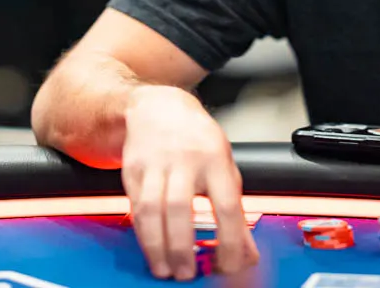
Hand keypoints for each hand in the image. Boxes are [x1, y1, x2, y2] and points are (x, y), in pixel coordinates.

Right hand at [122, 85, 259, 280]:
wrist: (158, 107)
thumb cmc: (197, 140)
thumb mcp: (225, 166)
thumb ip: (236, 210)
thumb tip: (247, 253)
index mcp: (215, 158)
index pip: (225, 204)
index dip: (229, 240)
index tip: (228, 265)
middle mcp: (184, 159)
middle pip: (180, 207)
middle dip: (182, 247)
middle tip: (187, 274)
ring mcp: (155, 163)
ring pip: (151, 209)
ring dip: (157, 246)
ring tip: (165, 269)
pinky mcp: (132, 170)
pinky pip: (135, 207)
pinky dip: (142, 233)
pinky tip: (151, 249)